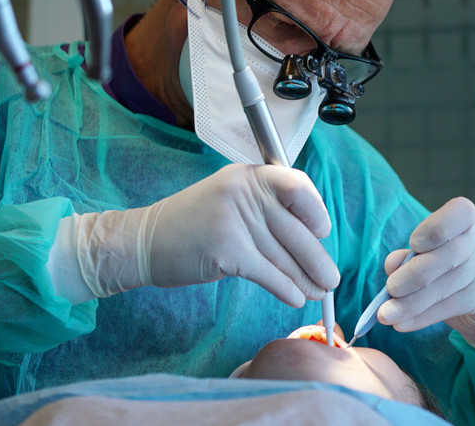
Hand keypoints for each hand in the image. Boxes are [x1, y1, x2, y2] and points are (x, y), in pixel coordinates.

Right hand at [76, 163, 339, 307]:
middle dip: (316, 259)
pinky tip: (295, 298)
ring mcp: (234, 220)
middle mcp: (243, 192)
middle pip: (295, 228)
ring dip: (305, 279)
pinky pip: (268, 273)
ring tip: (317, 293)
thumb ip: (264, 209)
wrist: (144, 241)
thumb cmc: (191, 225)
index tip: (321, 232)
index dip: (315, 210)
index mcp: (247, 176)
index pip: (296, 185)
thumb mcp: (228, 200)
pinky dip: (286, 289)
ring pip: (283, 255)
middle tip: (331, 279)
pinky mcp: (226, 250)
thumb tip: (310, 237)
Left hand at [378, 197, 474, 351]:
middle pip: (449, 256)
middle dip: (414, 274)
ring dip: (411, 303)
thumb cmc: (452, 269)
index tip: (414, 244)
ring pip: (446, 286)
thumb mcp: (432, 255)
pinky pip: (449, 308)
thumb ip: (412, 256)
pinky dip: (421, 317)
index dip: (435, 228)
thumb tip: (392, 264)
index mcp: (469, 221)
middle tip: (390, 289)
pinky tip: (402, 323)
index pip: (459, 213)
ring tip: (386, 314)